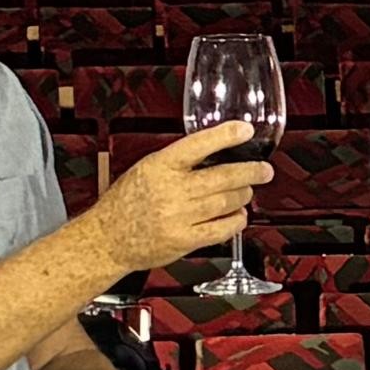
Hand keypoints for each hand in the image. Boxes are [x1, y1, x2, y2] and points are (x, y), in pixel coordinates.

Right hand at [93, 120, 272, 273]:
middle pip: (222, 176)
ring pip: (225, 202)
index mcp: (159, 166)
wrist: (107, 239)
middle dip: (249, 172)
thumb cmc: (124, 204)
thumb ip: (175, 162)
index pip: (197, 144)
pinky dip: (235, 221)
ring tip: (247, 191)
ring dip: (243, 195)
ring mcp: (178, 216)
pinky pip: (220, 229)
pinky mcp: (184, 240)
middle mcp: (170, 190)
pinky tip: (238, 216)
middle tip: (263, 170)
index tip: (245, 130)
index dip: (225, 136)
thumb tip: (212, 152)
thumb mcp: (145, 169)